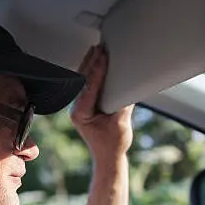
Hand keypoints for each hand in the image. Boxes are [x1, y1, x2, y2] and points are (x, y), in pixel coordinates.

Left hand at [70, 45, 133, 161]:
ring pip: (83, 80)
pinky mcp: (85, 105)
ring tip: (97, 49)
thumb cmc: (114, 145)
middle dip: (92, 62)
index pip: (89, 87)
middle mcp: (76, 108)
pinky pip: (87, 85)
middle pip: (83, 80)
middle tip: (100, 47)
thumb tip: (128, 86)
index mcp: (80, 113)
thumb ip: (123, 105)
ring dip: (90, 64)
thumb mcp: (121, 124)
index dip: (97, 71)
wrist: (108, 157)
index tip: (103, 57)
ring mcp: (79, 106)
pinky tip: (97, 61)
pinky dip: (92, 72)